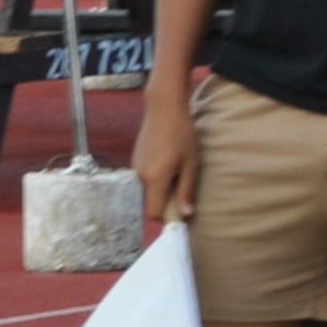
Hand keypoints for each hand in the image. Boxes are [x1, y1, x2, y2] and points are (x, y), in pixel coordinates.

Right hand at [134, 91, 197, 225]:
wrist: (163, 109)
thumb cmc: (181, 135)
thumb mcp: (190, 164)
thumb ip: (186, 191)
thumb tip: (186, 214)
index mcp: (154, 179)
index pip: (154, 212)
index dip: (167, 217)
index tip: (181, 214)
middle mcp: (140, 176)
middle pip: (151, 202)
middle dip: (166, 202)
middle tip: (183, 188)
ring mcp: (135, 167)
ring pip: (148, 189)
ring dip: (161, 189)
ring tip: (177, 171)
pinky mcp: (135, 160)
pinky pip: (145, 178)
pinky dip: (156, 178)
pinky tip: (168, 162)